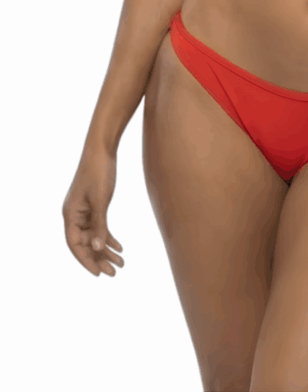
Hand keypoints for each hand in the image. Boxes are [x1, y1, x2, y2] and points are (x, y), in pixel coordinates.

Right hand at [62, 146, 124, 276]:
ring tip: (122, 264)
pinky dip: (109, 237)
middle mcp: (74, 215)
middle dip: (99, 259)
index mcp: (70, 214)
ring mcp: (84, 211)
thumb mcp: (100, 200)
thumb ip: (99, 224)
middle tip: (114, 273)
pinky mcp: (94, 205)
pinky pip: (100, 227)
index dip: (86, 260)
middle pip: (85, 244)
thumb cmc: (99, 172)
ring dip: (106, 250)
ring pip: (94, 237)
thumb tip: (97, 248)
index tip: (99, 273)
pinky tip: (120, 247)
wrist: (102, 149)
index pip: (75, 244)